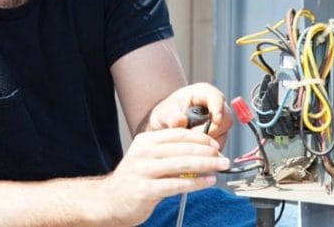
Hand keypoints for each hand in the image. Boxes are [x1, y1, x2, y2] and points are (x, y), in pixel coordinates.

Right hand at [100, 127, 230, 225]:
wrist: (110, 200)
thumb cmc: (134, 179)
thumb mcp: (147, 158)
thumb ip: (168, 152)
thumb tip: (201, 150)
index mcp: (145, 141)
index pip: (178, 134)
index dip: (200, 138)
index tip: (215, 144)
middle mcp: (144, 153)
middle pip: (184, 148)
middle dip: (208, 152)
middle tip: (222, 157)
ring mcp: (144, 171)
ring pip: (183, 164)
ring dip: (206, 165)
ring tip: (219, 167)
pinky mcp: (146, 189)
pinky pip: (177, 184)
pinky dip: (197, 182)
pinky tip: (208, 182)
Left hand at [145, 83, 232, 148]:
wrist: (166, 125)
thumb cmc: (167, 114)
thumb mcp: (164, 112)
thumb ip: (172, 116)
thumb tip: (181, 122)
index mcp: (204, 93)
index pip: (217, 98)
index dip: (218, 108)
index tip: (216, 120)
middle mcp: (216, 107)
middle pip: (226, 120)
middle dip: (211, 132)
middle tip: (191, 137)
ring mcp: (220, 123)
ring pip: (222, 136)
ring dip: (206, 143)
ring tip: (188, 142)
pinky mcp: (220, 137)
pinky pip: (218, 146)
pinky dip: (206, 150)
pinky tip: (193, 148)